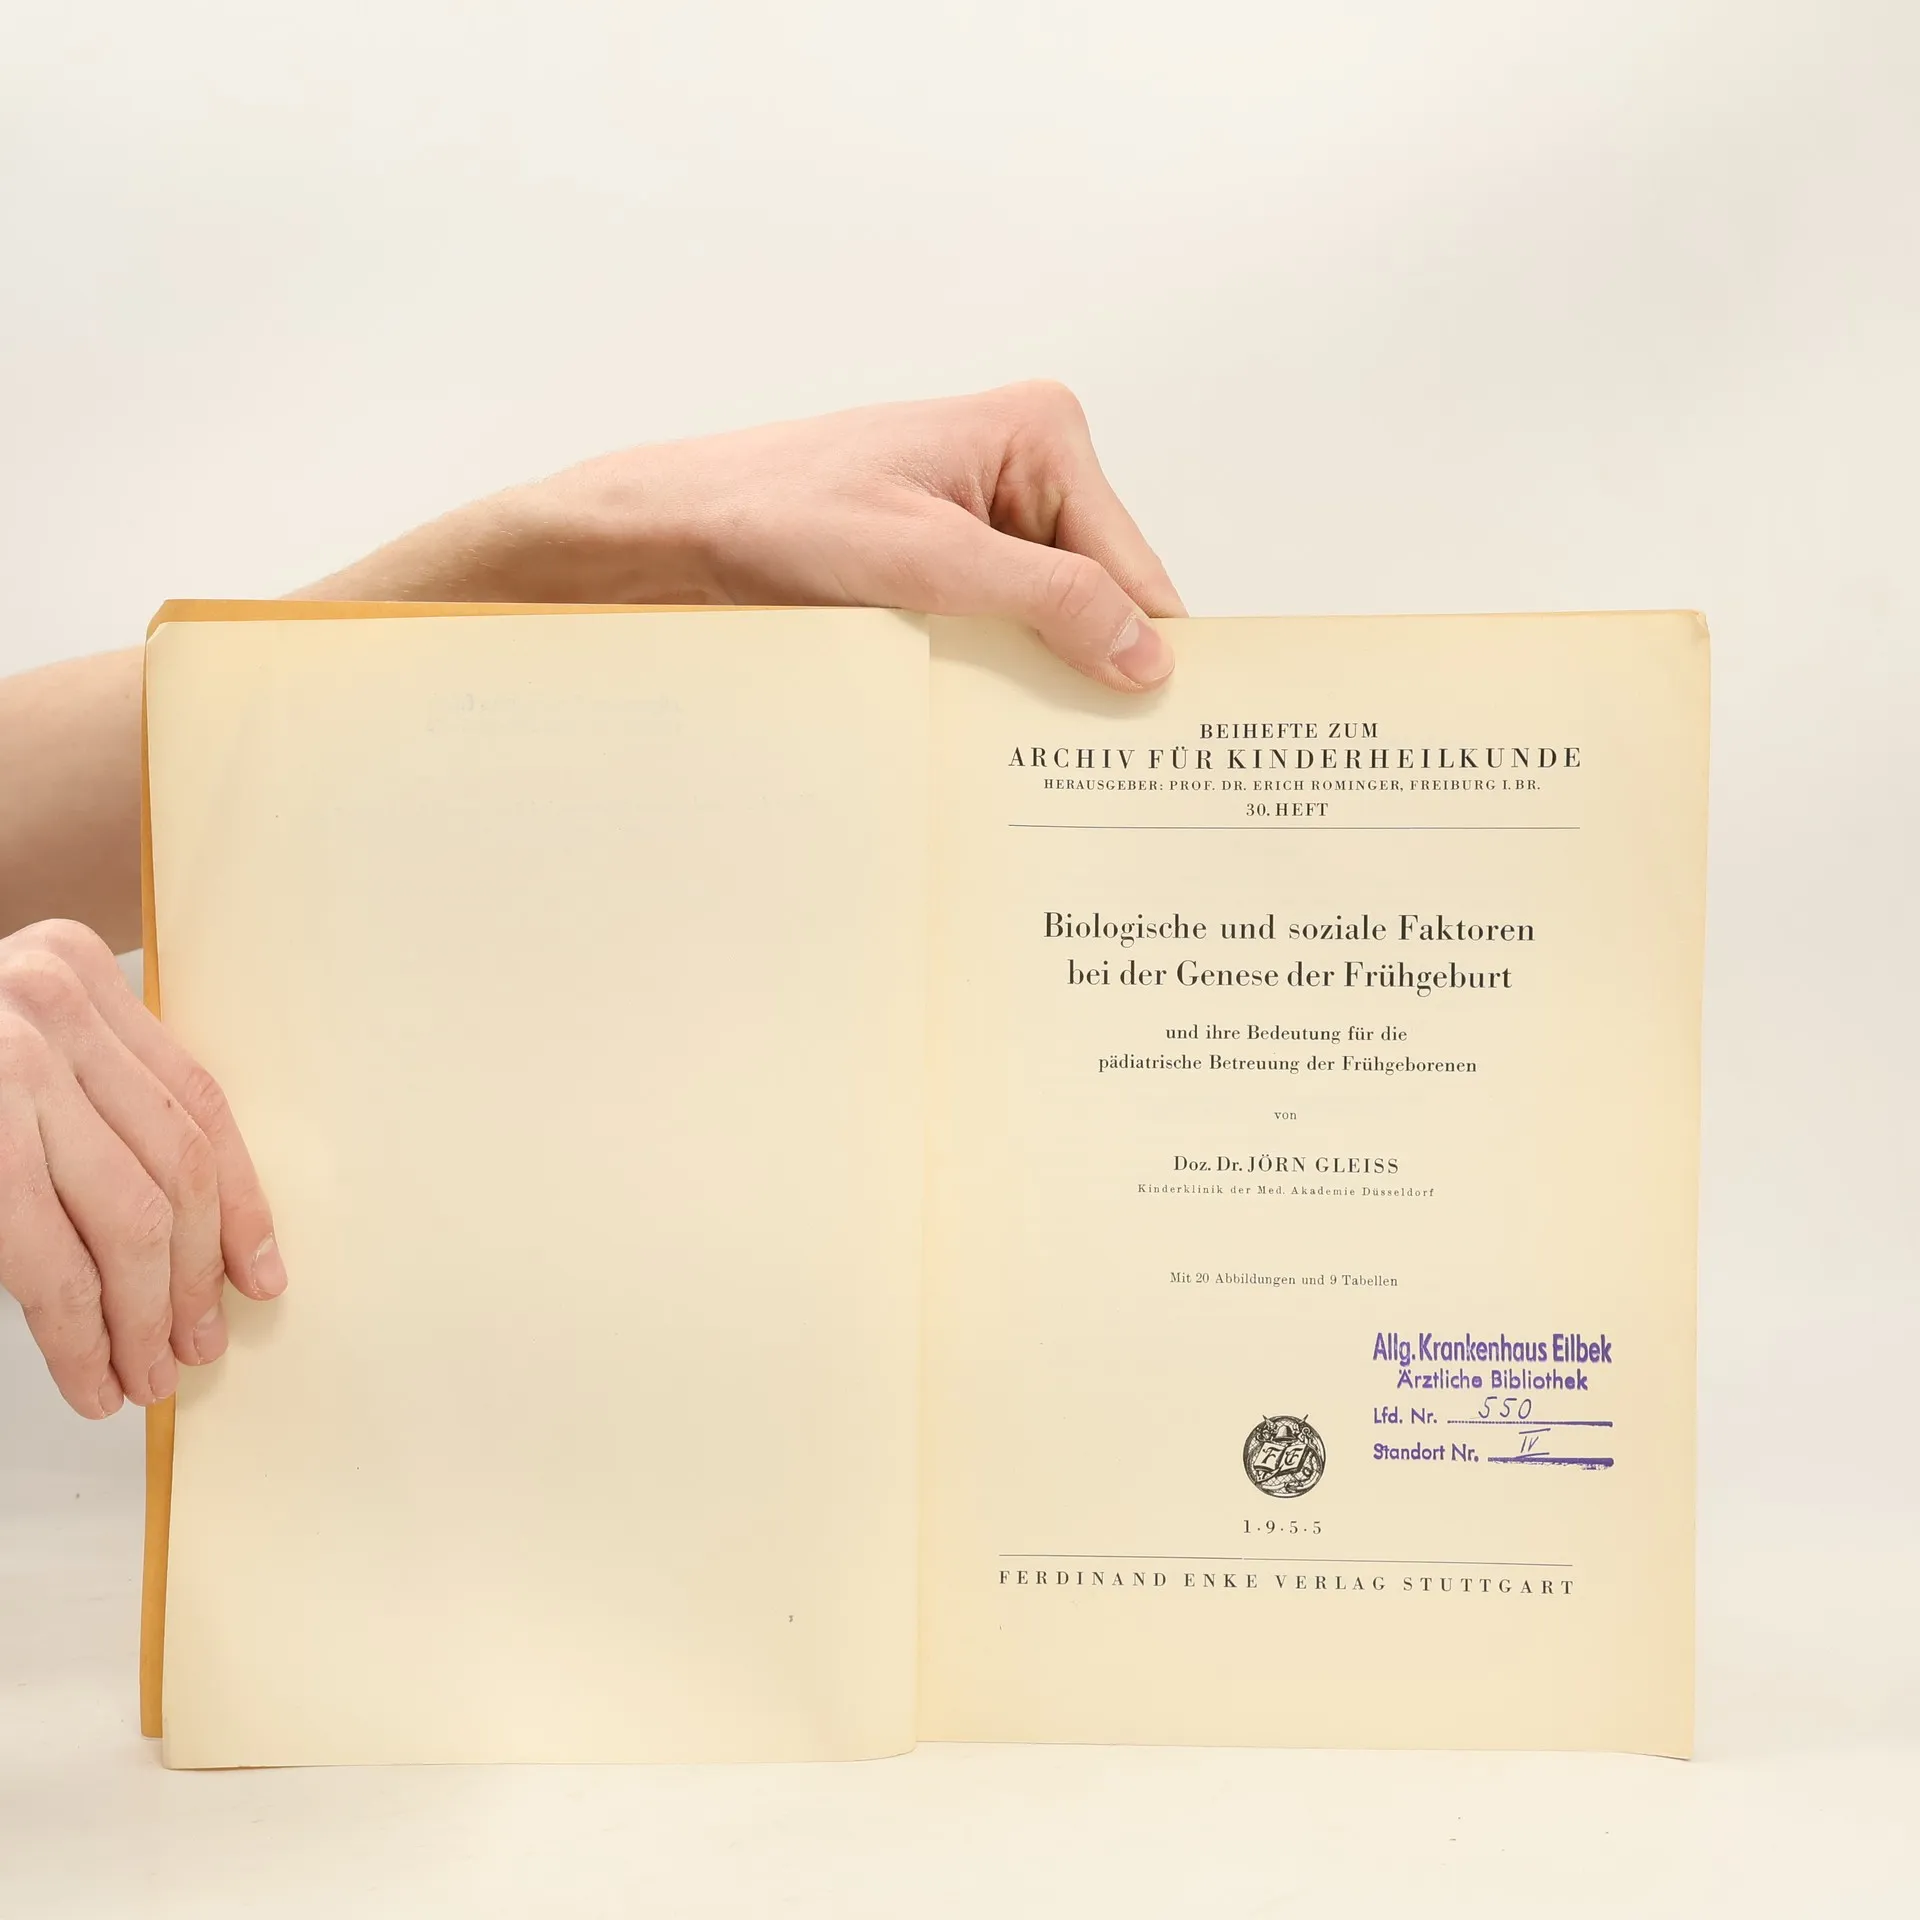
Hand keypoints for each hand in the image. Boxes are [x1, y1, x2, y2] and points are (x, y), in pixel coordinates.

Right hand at [0, 920, 284, 1416]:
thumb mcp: (11, 1049)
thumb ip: (86, 1102)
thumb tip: (191, 1237)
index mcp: (74, 969)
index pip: (197, 1101)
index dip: (239, 1200)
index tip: (258, 1273)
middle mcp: (47, 1003)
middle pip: (170, 1166)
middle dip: (191, 1276)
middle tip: (195, 1349)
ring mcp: (3, 1064)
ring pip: (126, 1217)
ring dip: (143, 1316)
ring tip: (145, 1377)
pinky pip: (48, 1256)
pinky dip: (79, 1331)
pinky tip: (88, 1374)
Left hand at [302, 382, 1187, 691]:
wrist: (675, 531)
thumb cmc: (779, 513)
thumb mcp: (926, 561)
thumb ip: (1048, 600)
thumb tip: (1148, 656)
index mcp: (1040, 433)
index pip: (1134, 566)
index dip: (1152, 654)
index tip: (1172, 740)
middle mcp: (1025, 466)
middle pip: (1102, 594)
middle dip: (1096, 669)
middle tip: (1110, 770)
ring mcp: (987, 515)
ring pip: (1055, 621)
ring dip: (1041, 679)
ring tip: (1042, 752)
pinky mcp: (948, 559)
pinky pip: (1005, 627)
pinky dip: (1000, 674)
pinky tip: (989, 720)